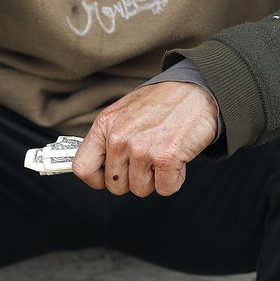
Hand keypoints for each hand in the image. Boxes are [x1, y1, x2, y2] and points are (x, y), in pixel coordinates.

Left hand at [72, 81, 219, 197]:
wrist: (197, 90)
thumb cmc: (162, 102)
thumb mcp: (124, 113)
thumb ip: (108, 138)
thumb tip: (98, 166)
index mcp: (105, 125)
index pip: (82, 168)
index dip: (97, 179)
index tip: (108, 177)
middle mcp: (120, 137)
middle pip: (115, 186)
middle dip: (133, 179)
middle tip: (147, 160)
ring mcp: (142, 148)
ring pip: (140, 189)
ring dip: (155, 179)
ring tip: (162, 154)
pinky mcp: (167, 157)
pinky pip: (165, 189)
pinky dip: (174, 179)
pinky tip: (177, 159)